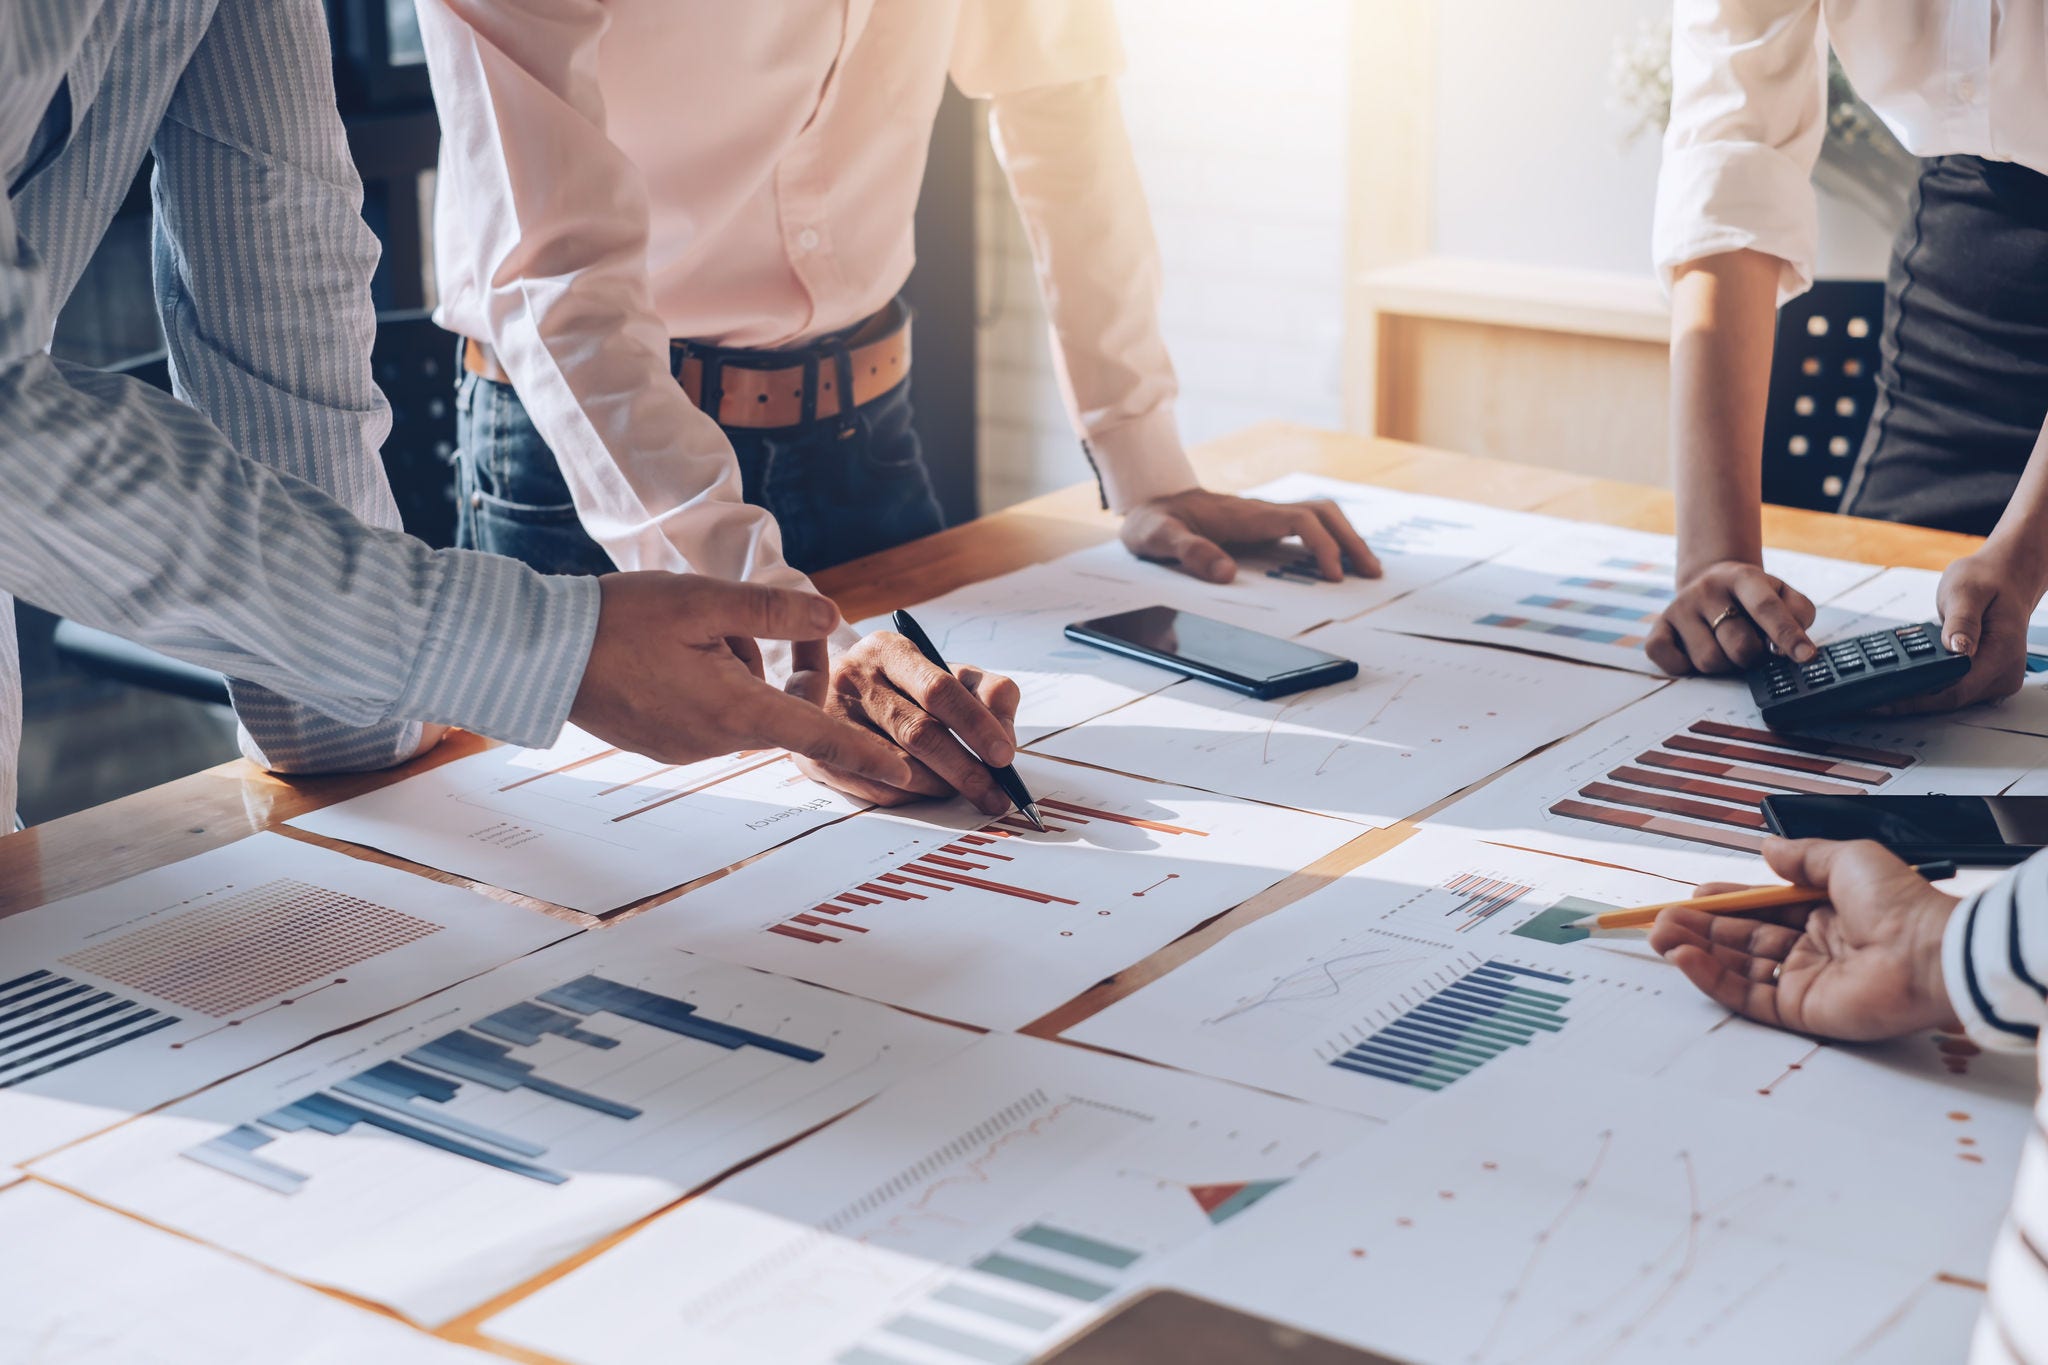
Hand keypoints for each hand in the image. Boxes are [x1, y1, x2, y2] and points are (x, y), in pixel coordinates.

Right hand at [568, 572, 912, 787]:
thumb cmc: (621, 621)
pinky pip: (710, 711)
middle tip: (776, 607)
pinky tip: (671, 646)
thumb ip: (774, 610)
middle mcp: (715, 742)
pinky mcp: (662, 743)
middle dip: (787, 660)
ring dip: (741, 663)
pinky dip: (711, 677)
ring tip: (693, 622)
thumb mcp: (705, 600)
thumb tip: (832, 614)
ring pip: (745, 704)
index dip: (867, 755)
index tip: (906, 776)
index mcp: (735, 712)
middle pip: (783, 708)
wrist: (540, 652)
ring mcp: (686, 748)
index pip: (819, 738)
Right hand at [784, 633, 1021, 814]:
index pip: (938, 689)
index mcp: (888, 649)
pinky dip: (912, 797)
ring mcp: (830, 718)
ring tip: (963, 790)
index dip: (976, 725)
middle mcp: (853, 677)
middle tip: (995, 793)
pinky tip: (927, 793)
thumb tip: (1006, 736)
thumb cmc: (906, 686)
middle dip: (965, 769)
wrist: (834, 693)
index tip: (1004, 756)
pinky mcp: (816, 755)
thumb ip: (989, 693)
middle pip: (919, 733)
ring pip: (899, 767)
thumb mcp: (949, 674)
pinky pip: (877, 789)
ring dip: (941, 786)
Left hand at [1120, 488, 1381, 584]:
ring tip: (1366, 571)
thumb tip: (1227, 574)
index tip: (1332, 575)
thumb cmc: (1153, 523)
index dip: (1322, 545)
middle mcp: (1260, 512)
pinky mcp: (1262, 528)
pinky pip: (1305, 530)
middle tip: (1371, 573)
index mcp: (1243, 514)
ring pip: (1319, 517)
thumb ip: (1189, 552)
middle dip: (1350, 540)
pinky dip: (1329, 543)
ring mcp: (1264, 519)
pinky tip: (1338, 566)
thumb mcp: (1158, 538)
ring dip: (1345, 539)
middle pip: (1321, 512)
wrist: (1148, 505)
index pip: (1299, 520)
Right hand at [1645, 561, 1816, 674]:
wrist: (1709, 580)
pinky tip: (1696, 653)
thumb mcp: (1782, 592)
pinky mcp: (1659, 628)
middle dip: (1753, 657)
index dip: (1788, 636)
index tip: (1806, 657)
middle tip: (1753, 650)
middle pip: (1739, 646)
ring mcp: (1679, 608)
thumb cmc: (1752, 597)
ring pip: (1709, 662)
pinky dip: (1687, 668)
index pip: (1766, 609)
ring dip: (1724, 665)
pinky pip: (1672, 664)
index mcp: (1742, 578)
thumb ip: (1798, 614)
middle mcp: (1706, 590)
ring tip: (1726, 648)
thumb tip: (1791, 645)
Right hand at [1647, 837, 1960, 1041]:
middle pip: (1742, 941)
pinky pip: (1746, 997)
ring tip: (1660, 936)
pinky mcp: (1801, 1013)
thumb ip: (1803, 857)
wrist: (1929, 952)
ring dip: (1695, 952)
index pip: (1762, 911)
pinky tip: (1685, 958)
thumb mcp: (1847, 858)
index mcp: (1824, 914)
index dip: (1726, 904)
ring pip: (1737, 969)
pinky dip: (1711, 978)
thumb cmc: (1900, 903)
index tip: (1694, 896)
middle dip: (1699, 930)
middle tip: (1660, 920)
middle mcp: (1812, 949)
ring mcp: (1805, 983)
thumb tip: (1767, 848)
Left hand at [1878, 547, 2040, 714]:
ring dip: (1914, 697)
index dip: (1917, 699)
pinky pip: (1951, 688)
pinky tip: (1899, 685)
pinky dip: (1926, 687)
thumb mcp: (1967, 592)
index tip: (1884, 699)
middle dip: (1908, 702)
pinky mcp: (1983, 678)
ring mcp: (1994, 679)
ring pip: (1949, 698)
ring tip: (1876, 695)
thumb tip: (1958, 648)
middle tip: (1867, 701)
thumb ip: (1962, 621)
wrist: (2006, 578)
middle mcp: (2002, 672)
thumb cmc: (1988, 580)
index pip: (1957, 689)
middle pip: (1950, 700)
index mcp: (2002, 653)